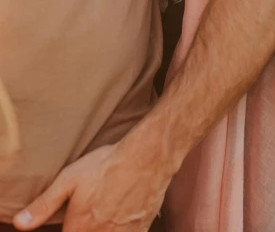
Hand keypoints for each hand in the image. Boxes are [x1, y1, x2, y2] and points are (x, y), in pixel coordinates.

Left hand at [13, 138, 170, 231]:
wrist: (146, 157)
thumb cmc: (106, 166)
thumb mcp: (69, 179)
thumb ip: (44, 205)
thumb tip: (19, 224)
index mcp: (80, 228)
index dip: (71, 228)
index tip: (75, 218)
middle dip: (88, 227)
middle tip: (94, 210)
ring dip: (104, 228)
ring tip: (106, 212)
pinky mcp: (140, 230)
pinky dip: (121, 228)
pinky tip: (121, 214)